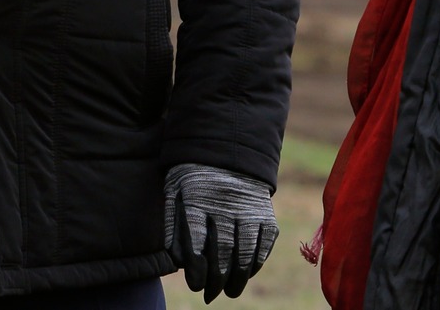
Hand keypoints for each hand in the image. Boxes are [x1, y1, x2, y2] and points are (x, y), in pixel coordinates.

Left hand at [164, 163, 278, 301]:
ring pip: (246, 250)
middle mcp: (226, 203)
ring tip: (231, 291)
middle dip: (217, 278)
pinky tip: (247, 273)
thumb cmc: (194, 175)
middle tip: (210, 294)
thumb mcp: (175, 189)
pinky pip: (264, 243)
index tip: (195, 285)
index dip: (197, 268)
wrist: (228, 145)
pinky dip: (257, 261)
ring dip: (239, 277)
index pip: (198, 240)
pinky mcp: (265, 211)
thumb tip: (177, 261)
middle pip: (224, 249)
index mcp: (198, 196)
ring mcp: (249, 207)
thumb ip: (173, 223)